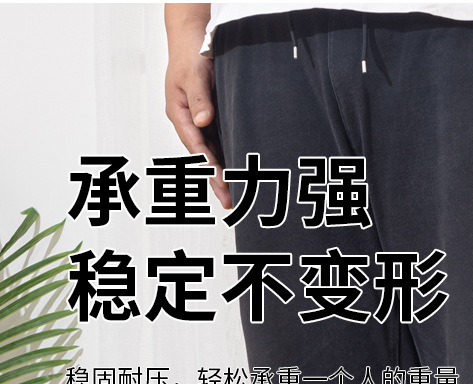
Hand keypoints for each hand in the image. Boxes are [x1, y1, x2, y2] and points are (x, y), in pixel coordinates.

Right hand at [164, 3, 231, 208]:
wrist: (192, 40)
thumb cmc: (190, 55)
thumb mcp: (194, 74)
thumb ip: (199, 98)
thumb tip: (203, 121)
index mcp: (180, 115)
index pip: (195, 146)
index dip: (208, 166)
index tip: (220, 182)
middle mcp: (189, 123)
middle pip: (203, 156)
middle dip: (216, 179)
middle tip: (229, 200)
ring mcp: (199, 122)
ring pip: (211, 152)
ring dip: (222, 173)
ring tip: (236, 195)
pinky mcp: (210, 119)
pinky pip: (219, 142)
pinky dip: (228, 157)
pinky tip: (239, 172)